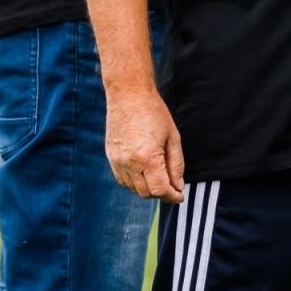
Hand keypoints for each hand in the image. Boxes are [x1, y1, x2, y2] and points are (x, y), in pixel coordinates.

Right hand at [105, 87, 184, 202]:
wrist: (129, 95)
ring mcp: (117, 160)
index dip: (172, 196)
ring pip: (133, 188)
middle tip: (172, 186)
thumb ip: (176, 165)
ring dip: (147, 188)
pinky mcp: (111, 156)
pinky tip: (143, 172)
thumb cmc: (154, 113)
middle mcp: (130, 163)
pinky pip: (122, 179)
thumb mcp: (173, 138)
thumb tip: (178, 186)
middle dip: (161, 193)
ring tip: (158, 176)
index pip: (160, 190)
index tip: (179, 196)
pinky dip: (134, 182)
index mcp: (148, 158)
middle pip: (146, 193)